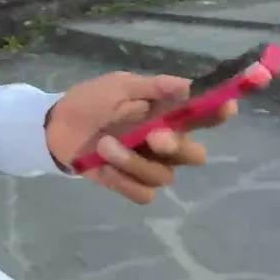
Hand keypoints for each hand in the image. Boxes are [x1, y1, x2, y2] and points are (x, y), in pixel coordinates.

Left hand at [43, 70, 259, 203]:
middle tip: (156, 137)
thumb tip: (187, 85)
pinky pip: (143, 193)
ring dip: (134, 161)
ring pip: (164, 175)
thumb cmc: (90, 101)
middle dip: (178, 147)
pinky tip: (103, 166)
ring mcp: (148, 166)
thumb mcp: (118, 86)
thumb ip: (152, 87)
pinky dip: (122, 180)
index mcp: (167, 116)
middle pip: (194, 155)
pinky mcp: (129, 184)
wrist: (54, 125)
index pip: (203, 116)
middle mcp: (165, 143)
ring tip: (105, 144)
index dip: (218, 114)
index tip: (224, 108)